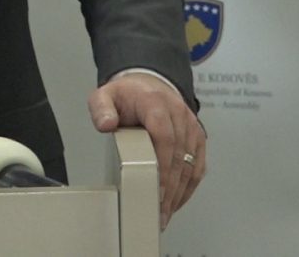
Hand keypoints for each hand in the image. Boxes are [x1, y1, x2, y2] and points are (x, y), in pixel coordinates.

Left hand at [88, 73, 204, 230]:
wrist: (148, 85)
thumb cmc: (127, 95)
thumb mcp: (105, 95)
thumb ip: (101, 108)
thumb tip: (106, 124)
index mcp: (155, 103)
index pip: (164, 136)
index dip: (162, 166)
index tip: (156, 190)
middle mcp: (178, 113)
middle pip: (179, 156)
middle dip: (170, 188)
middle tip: (157, 212)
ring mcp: (191, 126)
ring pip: (191, 164)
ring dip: (180, 192)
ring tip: (164, 213)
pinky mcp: (197, 138)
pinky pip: (198, 165)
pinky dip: (189, 186)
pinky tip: (176, 201)